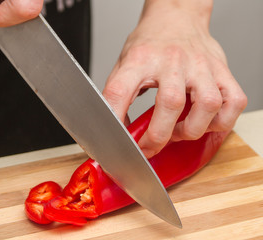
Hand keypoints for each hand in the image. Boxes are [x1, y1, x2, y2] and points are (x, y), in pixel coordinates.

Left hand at [102, 0, 246, 157]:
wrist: (175, 19)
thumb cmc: (150, 44)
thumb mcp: (125, 63)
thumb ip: (119, 95)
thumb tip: (120, 130)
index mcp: (140, 59)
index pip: (120, 91)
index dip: (114, 120)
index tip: (115, 141)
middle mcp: (172, 61)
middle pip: (170, 103)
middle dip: (157, 137)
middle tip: (148, 147)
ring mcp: (200, 65)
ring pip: (208, 105)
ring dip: (191, 129)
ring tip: (177, 132)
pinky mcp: (221, 70)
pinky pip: (233, 102)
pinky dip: (221, 121)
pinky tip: (204, 121)